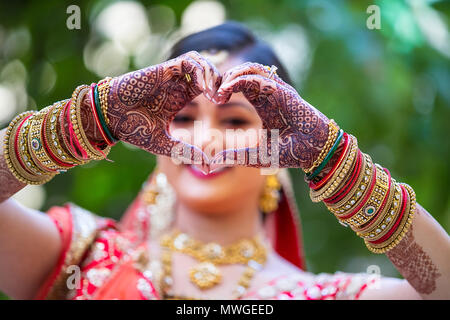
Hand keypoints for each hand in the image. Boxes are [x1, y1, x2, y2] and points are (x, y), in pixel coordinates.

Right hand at [106, 51, 220, 164]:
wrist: (111, 118)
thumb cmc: (135, 130)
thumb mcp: (167, 145)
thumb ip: (187, 152)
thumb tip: (209, 167)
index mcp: (182, 97)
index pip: (209, 86)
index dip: (220, 91)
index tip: (224, 104)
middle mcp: (179, 84)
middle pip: (209, 70)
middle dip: (221, 81)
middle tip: (223, 98)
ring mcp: (172, 75)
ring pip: (201, 62)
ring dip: (212, 75)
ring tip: (214, 95)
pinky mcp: (164, 69)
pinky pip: (189, 61)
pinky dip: (200, 71)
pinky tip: (204, 89)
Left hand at [211, 62, 329, 169]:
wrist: (315, 151)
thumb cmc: (290, 152)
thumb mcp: (256, 154)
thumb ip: (237, 155)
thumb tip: (214, 160)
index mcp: (263, 103)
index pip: (241, 84)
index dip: (226, 87)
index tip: (214, 98)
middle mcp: (269, 93)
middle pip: (244, 72)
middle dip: (226, 78)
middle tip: (213, 92)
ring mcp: (277, 90)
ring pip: (251, 69)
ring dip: (232, 75)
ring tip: (220, 90)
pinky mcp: (283, 91)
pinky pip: (259, 77)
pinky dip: (241, 79)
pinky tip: (228, 89)